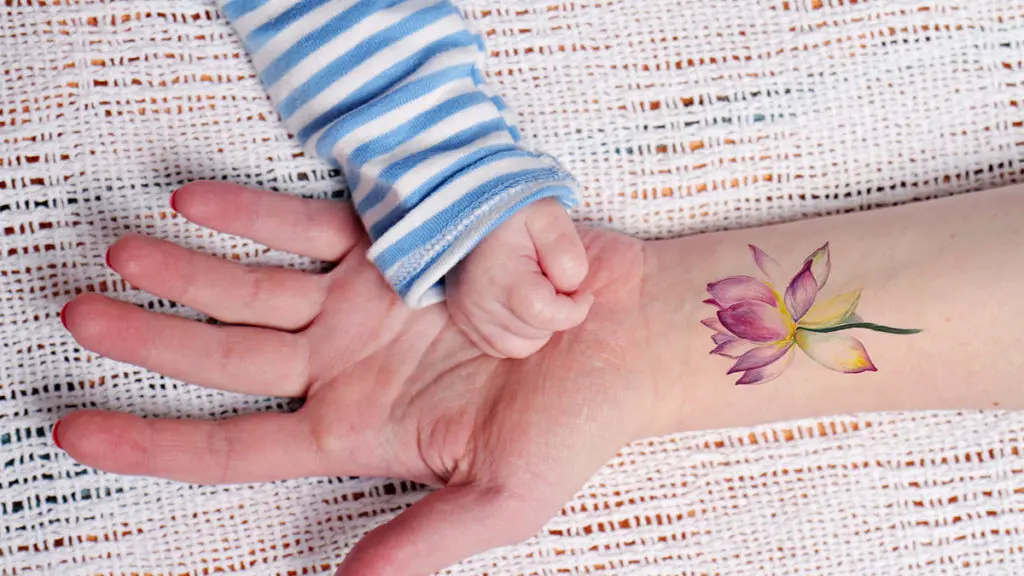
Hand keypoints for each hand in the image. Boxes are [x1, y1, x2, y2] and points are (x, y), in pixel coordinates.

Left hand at [56, 181, 665, 575]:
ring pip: (252, 288)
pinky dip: (253, 213)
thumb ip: (419, 541)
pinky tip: (198, 202)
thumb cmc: (577, 423)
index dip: (152, 443)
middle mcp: (347, 365)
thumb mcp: (501, 500)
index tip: (77, 432)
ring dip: (186, 270)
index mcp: (358, 432)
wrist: (633, 337)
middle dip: (147, 340)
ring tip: (124, 252)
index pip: (234, 445)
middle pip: (224, 358)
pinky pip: (310, 224)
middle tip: (78, 316)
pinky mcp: (397, 244)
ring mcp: (364, 302)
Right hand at [447, 198, 592, 357]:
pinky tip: (520, 303)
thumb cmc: (514, 210)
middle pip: (536, 334)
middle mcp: (478, 303)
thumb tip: (571, 289)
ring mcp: (467, 314)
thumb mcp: (549, 216)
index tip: (581, 290)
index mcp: (501, 278)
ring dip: (538, 326)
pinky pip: (499, 347)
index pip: (549, 316)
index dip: (575, 308)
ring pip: (520, 347)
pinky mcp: (462, 319)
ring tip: (536, 291)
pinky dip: (517, 332)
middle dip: (555, 313)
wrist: (470, 204)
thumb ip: (567, 252)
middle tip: (551, 280)